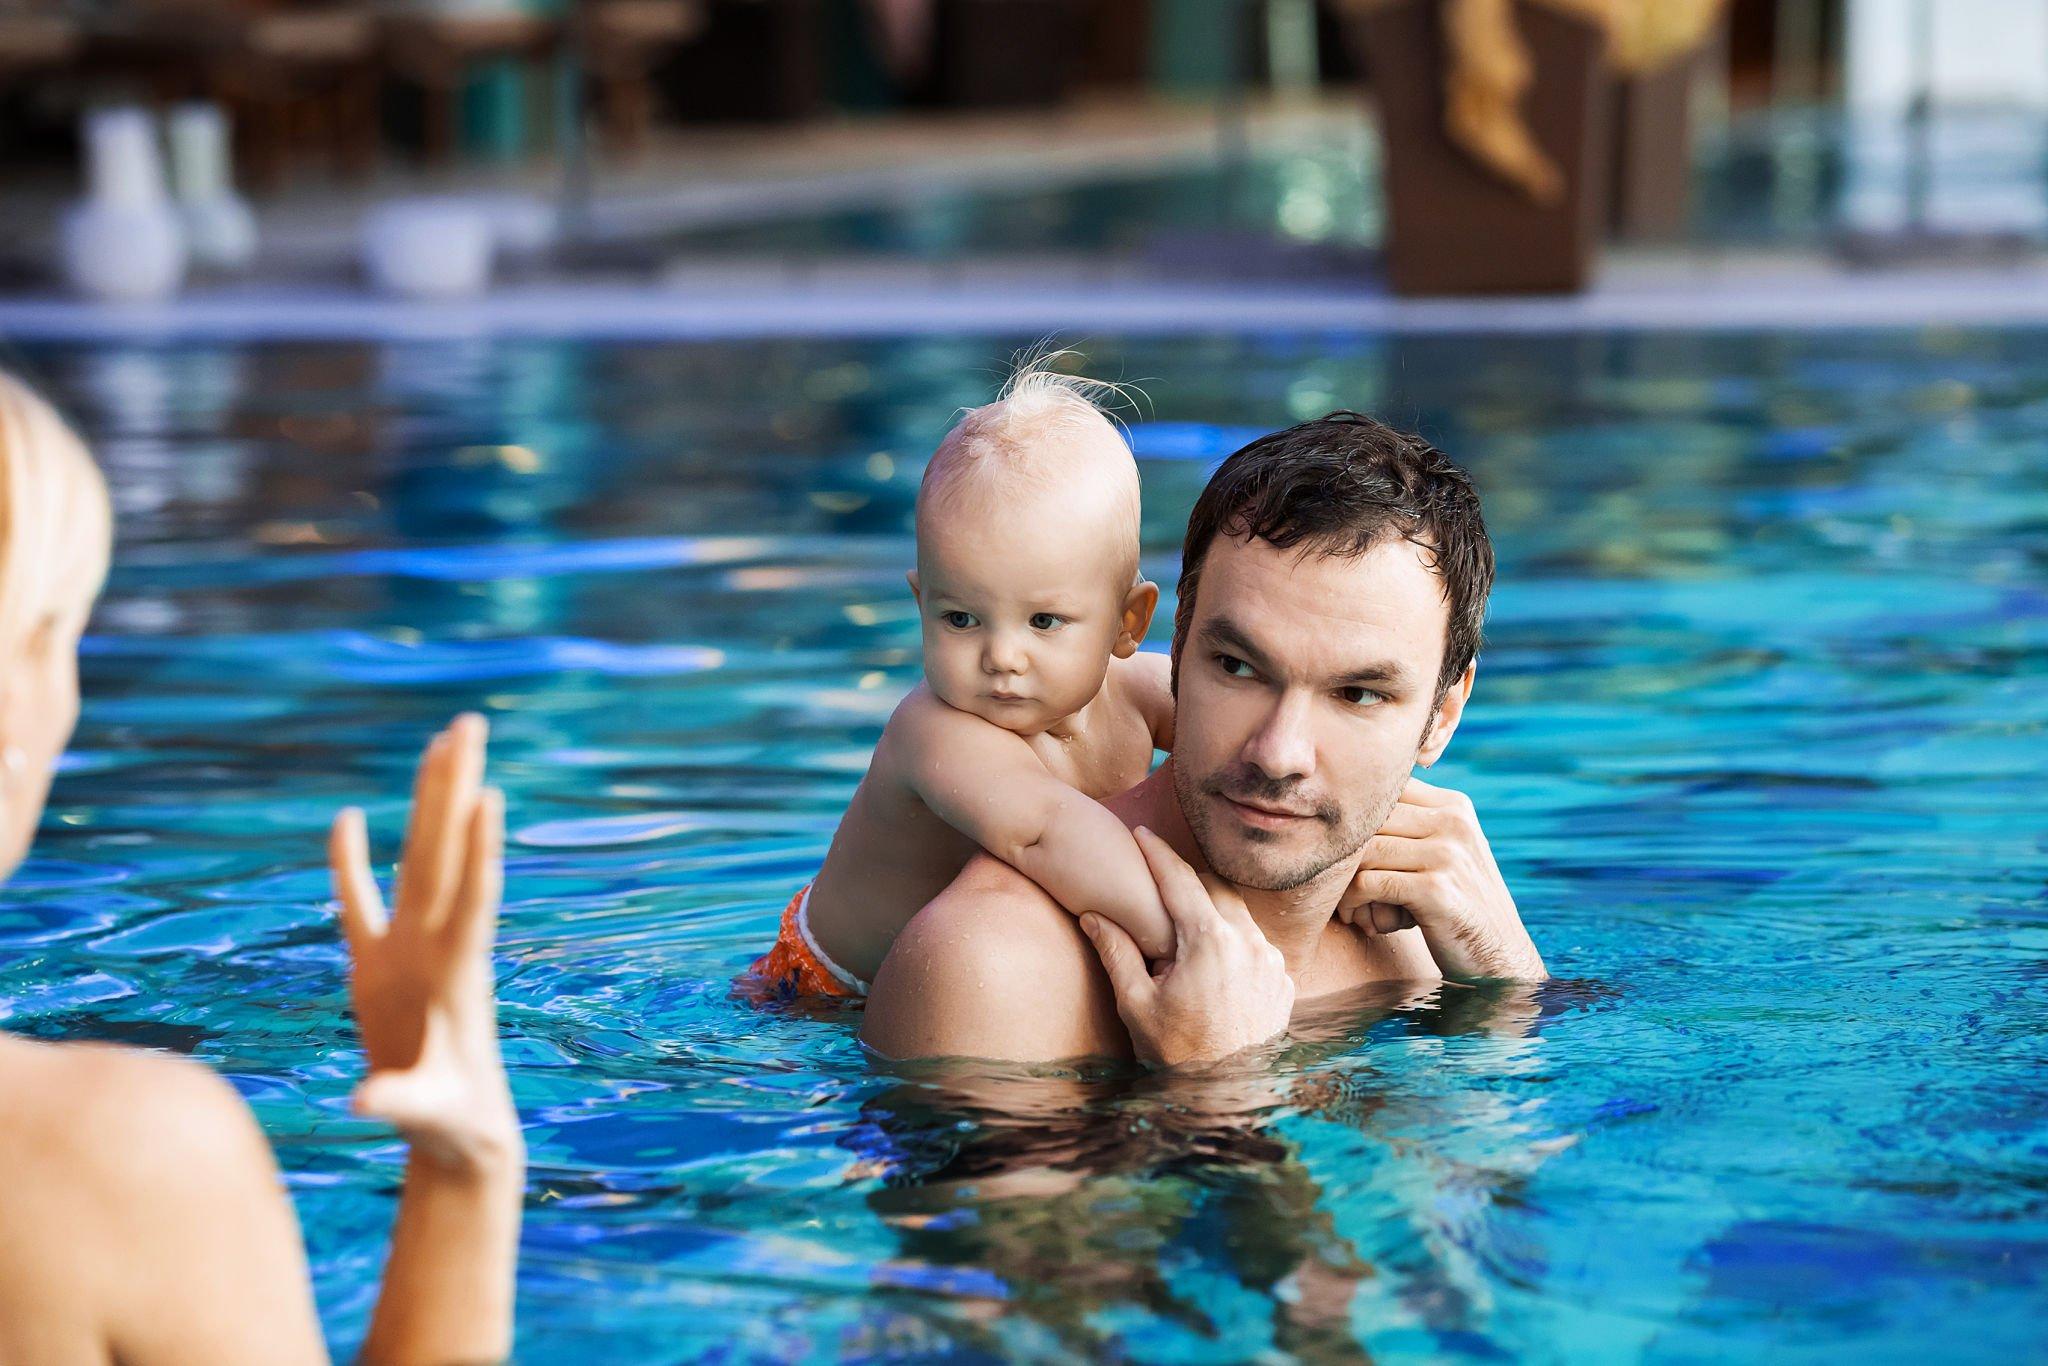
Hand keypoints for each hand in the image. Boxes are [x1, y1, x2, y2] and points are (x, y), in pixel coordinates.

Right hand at [330, 714, 518, 1174]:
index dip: (479, 850)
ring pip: (417, 859)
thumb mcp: (429, 1115)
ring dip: (429, 803)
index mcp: (456, 972)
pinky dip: (351, 861)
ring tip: (442, 743)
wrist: (455, 1134)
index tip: (489, 795)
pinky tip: (350, 816)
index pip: (472, 898)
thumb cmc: (453, 1125)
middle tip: (470, 725)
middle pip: (446, 853)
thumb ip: (401, 1103)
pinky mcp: (376, 967)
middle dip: (457, 790)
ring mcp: (408, 950)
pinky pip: (360, 900)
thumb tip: (364, 1104)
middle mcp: (437, 946)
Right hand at [1079, 826, 1294, 1067]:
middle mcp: (1248, 942)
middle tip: (1157, 873)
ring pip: (1239, 914)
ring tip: (1183, 916)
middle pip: (1214, 888)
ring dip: (1211, 908)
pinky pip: (1255, 943)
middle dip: (1186, 877)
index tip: (1139, 832)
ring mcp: (1271, 962)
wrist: (1227, 1097)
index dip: (1156, 853)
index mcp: (1210, 941)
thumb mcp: (1136, 1004)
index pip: (1180, 880)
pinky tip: (1212, 954)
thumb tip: (1093, 914)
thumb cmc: (1178, 1054)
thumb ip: (1116, 952)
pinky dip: (1232, 938)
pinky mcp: (1283, 981)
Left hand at [1339, 775, 1544, 981]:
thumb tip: (1346, 806)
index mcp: (1454, 807)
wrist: (1500, 962)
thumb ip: (1411, 826)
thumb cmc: (1459, 908)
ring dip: (1346, 884)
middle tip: (1343, 887)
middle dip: (1347, 855)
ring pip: (1364, 851)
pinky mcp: (1435, 889)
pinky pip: (1368, 884)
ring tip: (1353, 908)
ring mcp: (1447, 854)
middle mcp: (1454, 822)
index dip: (1356, 822)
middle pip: (1369, 820)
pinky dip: (1353, 903)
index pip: (1383, 791)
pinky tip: (1361, 920)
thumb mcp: (1446, 855)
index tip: (1348, 854)